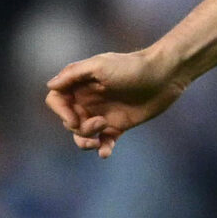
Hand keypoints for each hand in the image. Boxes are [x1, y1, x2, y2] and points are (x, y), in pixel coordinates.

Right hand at [45, 52, 185, 157]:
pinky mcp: (119, 124)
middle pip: (68, 120)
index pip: (57, 100)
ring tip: (99, 142)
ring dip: (85, 142)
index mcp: (81, 84)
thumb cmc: (133, 66)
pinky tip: (105, 153)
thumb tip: (50, 86)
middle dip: (78, 128)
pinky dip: (102, 148)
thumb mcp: (101, 64)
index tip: (74, 118)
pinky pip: (104, 141)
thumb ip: (74, 74)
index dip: (60, 111)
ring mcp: (104, 113)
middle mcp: (89, 100)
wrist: (166, 74)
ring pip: (83, 134)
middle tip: (99, 123)